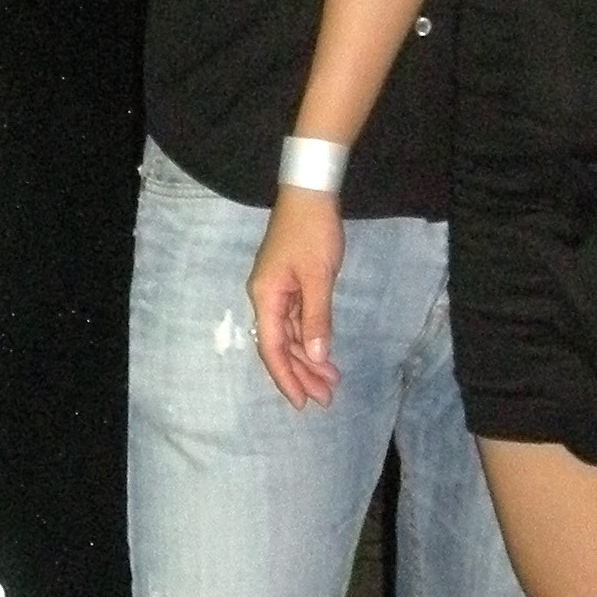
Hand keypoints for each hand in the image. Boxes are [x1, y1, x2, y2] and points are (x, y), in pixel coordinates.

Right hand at [249, 192, 343, 408]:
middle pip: (279, 346)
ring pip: (289, 335)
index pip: (271, 348)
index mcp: (265, 297)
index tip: (302, 402)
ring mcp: (278, 292)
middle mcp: (266, 298)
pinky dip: (310, 339)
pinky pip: (297, 321)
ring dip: (308, 359)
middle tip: (326, 398)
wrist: (310, 194)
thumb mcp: (318, 277)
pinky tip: (324, 353)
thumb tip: (315, 357)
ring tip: (330, 382)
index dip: (286, 377)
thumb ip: (316, 319)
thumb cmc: (312, 233)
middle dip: (301, 373)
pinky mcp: (290, 284)